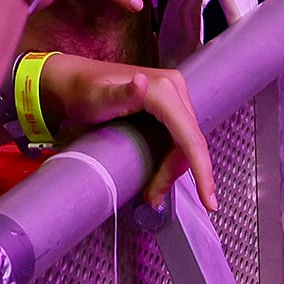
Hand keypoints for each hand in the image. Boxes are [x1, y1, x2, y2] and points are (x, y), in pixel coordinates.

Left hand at [34, 53, 215, 210]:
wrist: (74, 82)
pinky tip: (158, 174)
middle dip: (174, 174)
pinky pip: (179, 138)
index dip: (202, 171)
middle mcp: (175, 89)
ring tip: (152, 191)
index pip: (190, 137)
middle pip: (189, 144)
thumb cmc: (82, 90)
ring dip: (172, 170)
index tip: (209, 200)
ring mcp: (173, 98)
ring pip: (185, 144)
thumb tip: (143, 83)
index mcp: (164, 89)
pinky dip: (170, 160)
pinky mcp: (168, 107)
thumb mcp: (97, 97)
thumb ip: (120, 93)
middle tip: (153, 196)